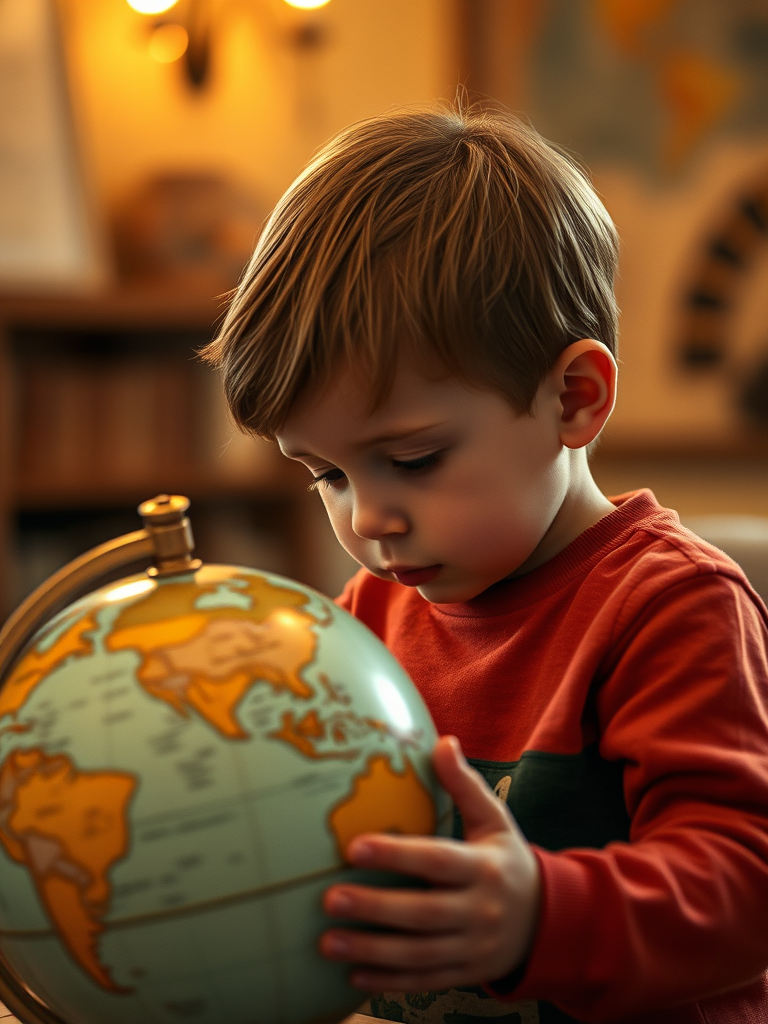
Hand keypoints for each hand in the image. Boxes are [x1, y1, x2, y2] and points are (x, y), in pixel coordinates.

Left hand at [320, 735, 540, 991]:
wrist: (548, 921)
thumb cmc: (506, 860)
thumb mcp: (495, 820)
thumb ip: (465, 785)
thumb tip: (443, 741)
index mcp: (483, 868)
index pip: (436, 860)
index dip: (396, 854)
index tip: (354, 847)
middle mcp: (479, 911)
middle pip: (422, 914)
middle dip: (375, 908)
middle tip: (329, 899)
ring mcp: (472, 948)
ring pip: (418, 954)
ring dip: (371, 950)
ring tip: (327, 941)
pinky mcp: (464, 973)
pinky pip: (423, 981)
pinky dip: (389, 982)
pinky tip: (353, 977)